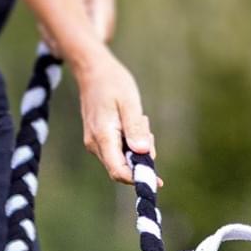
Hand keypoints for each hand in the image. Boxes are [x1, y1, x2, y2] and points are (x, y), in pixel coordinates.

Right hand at [70, 45, 152, 182]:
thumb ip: (135, 129)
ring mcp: (96, 143)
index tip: (158, 180)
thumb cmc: (112, 83)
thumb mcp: (129, 103)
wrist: (92, 71)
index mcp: (103, 136)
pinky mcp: (100, 141)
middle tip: (144, 127)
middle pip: (123, 168)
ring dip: (138, 147)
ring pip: (123, 159)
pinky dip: (132, 142)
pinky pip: (120, 151)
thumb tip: (143, 153)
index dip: (138, 178)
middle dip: (141, 157)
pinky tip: (132, 122)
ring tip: (137, 119)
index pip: (119, 171)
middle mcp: (96, 144)